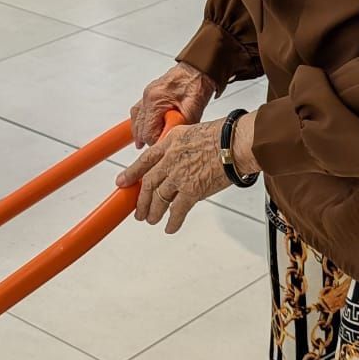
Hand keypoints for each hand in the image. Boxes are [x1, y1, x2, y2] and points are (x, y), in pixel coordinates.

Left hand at [118, 118, 233, 233]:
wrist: (236, 144)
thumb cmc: (223, 136)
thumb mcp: (193, 132)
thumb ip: (180, 147)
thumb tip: (177, 160)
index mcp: (170, 143)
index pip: (145, 160)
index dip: (131, 172)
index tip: (122, 181)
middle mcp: (171, 159)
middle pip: (149, 183)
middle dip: (141, 200)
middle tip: (138, 211)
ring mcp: (179, 176)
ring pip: (159, 199)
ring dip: (154, 212)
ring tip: (151, 220)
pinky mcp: (191, 191)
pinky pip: (177, 210)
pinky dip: (172, 221)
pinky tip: (169, 227)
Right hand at [130, 62, 214, 147]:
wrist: (198, 68)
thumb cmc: (197, 84)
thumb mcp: (193, 110)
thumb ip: (181, 126)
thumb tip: (171, 140)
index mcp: (156, 99)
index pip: (147, 131)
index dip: (155, 142)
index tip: (163, 146)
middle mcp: (148, 96)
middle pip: (138, 126)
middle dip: (146, 138)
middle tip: (156, 147)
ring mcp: (147, 94)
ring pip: (136, 118)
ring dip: (141, 131)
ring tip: (144, 143)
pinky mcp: (150, 93)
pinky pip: (139, 110)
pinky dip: (141, 121)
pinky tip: (145, 129)